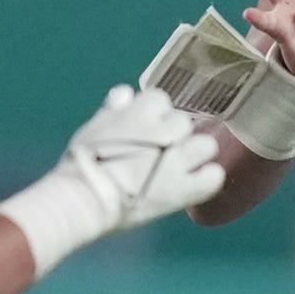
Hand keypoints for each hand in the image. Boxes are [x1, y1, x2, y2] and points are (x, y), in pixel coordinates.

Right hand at [58, 83, 227, 234]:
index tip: (145, 127)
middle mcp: (164, 133)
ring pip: (206, 145)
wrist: (83, 200)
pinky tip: (195, 183)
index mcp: (139, 114)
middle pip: (184, 122)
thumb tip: (125, 93)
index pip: (160, 99)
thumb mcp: (93, 128)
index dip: (154, 113)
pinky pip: (213, 177)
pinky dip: (207, 179)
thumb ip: (112, 109)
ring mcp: (176, 162)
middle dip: (174, 134)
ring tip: (182, 166)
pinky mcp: (183, 190)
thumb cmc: (81, 164)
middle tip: (161, 150)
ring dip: (196, 153)